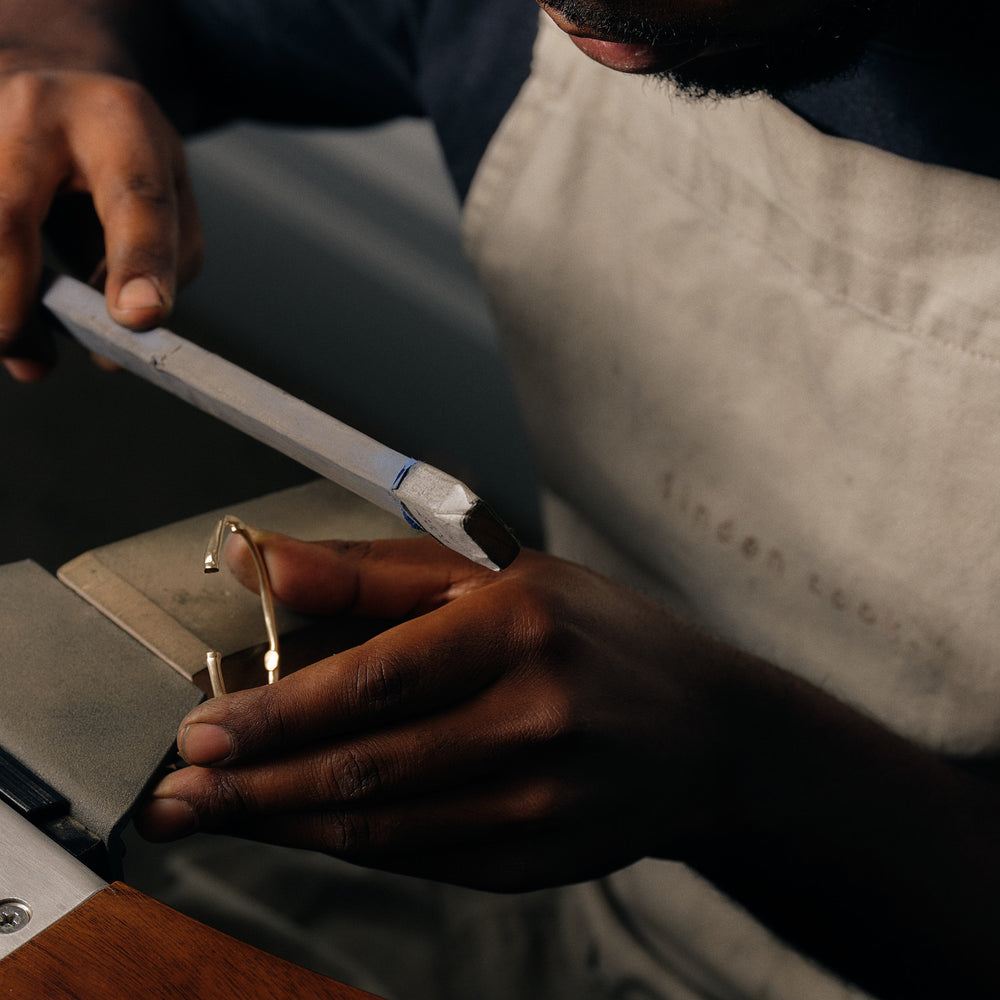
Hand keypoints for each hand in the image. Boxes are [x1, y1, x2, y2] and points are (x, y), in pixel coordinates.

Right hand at [0, 69, 200, 379]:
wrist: (54, 78)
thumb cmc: (122, 155)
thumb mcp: (168, 194)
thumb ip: (159, 267)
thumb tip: (111, 349)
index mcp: (121, 123)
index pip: (133, 199)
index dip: (136, 263)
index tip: (137, 319)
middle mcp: (37, 108)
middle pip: (6, 214)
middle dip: (10, 299)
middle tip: (29, 360)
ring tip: (16, 347)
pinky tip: (4, 311)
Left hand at [138, 532, 737, 890]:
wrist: (708, 734)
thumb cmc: (595, 635)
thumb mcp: (499, 575)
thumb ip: (375, 572)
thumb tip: (266, 564)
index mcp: (522, 628)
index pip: (378, 679)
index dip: (281, 714)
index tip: (202, 732)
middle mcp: (537, 720)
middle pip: (368, 768)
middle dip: (255, 788)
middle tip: (176, 794)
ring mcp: (541, 803)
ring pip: (383, 827)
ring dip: (284, 825)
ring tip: (214, 813)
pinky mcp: (536, 861)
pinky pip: (418, 857)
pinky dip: (347, 843)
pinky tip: (298, 827)